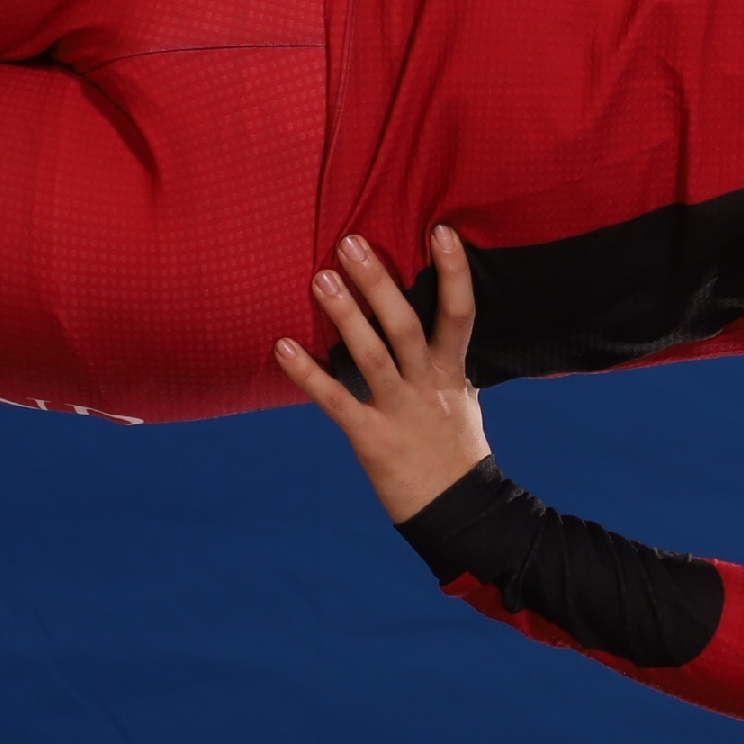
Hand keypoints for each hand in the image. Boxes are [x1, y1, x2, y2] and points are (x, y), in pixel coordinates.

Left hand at [278, 228, 492, 522]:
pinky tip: (282, 347)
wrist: (458, 512)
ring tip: (320, 277)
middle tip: (351, 242)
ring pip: (372, 356)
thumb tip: (435, 321)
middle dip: (379, 283)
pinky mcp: (373, 439)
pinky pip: (337, 402)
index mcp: (452, 371)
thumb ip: (443, 360)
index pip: (460, 313)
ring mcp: (401, 411)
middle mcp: (428, 385)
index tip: (440, 231)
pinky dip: (308, 374)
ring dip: (345, 316)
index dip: (454, 272)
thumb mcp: (461, 398)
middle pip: (406, 325)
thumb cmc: (455, 450)